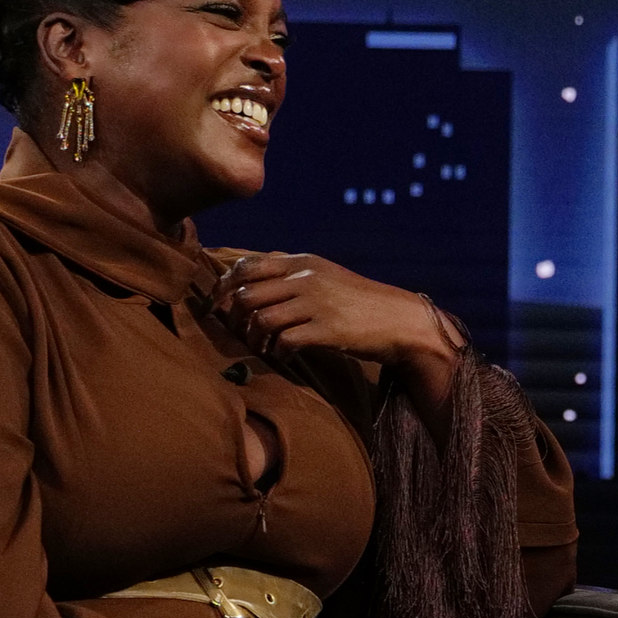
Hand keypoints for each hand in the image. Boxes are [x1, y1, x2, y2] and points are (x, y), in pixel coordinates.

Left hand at [218, 252, 458, 371]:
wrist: (401, 320)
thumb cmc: (360, 302)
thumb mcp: (326, 276)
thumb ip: (292, 273)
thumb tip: (252, 276)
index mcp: (302, 261)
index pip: (247, 266)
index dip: (223, 286)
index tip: (216, 304)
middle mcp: (306, 277)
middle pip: (247, 294)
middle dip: (234, 317)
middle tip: (239, 333)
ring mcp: (317, 303)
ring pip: (261, 318)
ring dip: (254, 338)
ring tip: (261, 347)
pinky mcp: (328, 329)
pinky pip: (285, 341)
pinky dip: (277, 352)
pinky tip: (283, 356)